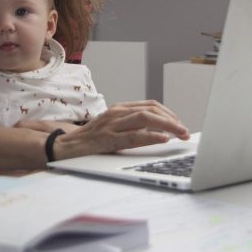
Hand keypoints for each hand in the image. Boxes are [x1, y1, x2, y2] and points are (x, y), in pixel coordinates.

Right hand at [50, 101, 189, 159]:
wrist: (66, 146)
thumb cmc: (93, 140)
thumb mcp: (114, 127)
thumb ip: (132, 126)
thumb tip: (160, 132)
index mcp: (121, 109)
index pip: (151, 105)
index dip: (169, 113)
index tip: (180, 124)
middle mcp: (117, 112)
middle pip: (151, 109)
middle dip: (172, 120)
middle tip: (185, 131)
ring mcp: (112, 124)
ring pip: (145, 118)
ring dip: (167, 126)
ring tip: (180, 134)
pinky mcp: (107, 139)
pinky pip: (132, 136)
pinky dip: (150, 137)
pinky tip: (162, 139)